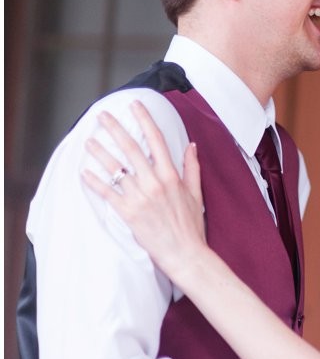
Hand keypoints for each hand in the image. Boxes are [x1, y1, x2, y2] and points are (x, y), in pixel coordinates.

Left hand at [83, 100, 207, 282]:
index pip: (157, 140)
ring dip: (100, 153)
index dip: (145, 120)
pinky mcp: (128, 213)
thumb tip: (192, 146)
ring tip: (89, 141)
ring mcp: (140, 197)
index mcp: (172, 176)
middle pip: (132, 149)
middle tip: (102, 116)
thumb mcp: (196, 193)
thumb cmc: (191, 225)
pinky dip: (95, 182)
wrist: (184, 252)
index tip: (135, 106)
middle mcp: (155, 182)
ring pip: (116, 169)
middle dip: (116, 129)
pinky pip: (107, 193)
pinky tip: (84, 172)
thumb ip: (191, 168)